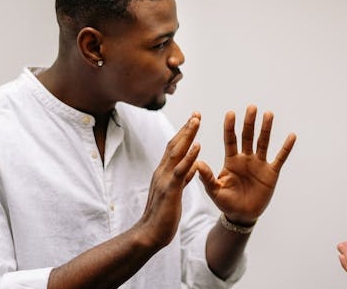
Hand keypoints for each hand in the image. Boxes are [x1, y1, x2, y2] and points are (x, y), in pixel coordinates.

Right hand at [136, 113, 201, 247]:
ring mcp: (164, 179)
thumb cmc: (162, 215)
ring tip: (196, 121)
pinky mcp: (170, 190)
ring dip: (187, 135)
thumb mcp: (175, 192)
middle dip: (186, 128)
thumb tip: (192, 167)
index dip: (184, 133)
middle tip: (196, 113)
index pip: (174, 148)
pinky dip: (189, 157)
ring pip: (176, 152)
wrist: (149, 234)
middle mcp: (162, 172)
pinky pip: (180, 170)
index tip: (193, 120)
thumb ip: (182, 179)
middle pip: (174, 144)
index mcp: (163, 172)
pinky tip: (197, 146)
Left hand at [197, 105, 296, 224]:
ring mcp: (259, 164)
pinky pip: (280, 158)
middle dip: (249, 122)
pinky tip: (291, 136)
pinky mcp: (271, 172)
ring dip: (266, 129)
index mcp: (231, 161)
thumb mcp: (215, 190)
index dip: (230, 127)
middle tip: (251, 107)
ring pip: (263, 143)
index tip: (230, 113)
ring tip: (268, 114)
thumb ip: (207, 177)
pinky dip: (286, 148)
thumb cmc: (226, 202)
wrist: (242, 215)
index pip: (230, 140)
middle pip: (248, 136)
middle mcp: (246, 158)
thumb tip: (197, 163)